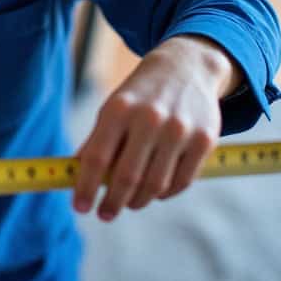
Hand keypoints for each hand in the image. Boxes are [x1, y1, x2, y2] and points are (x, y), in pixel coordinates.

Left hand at [73, 35, 238, 220]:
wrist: (187, 66)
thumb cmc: (141, 94)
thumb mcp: (113, 108)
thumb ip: (96, 142)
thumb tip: (76, 178)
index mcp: (119, 109)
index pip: (97, 158)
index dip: (85, 187)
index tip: (80, 207)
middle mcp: (149, 118)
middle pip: (127, 177)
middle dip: (112, 203)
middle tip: (105, 214)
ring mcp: (179, 130)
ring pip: (155, 185)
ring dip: (139, 201)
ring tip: (130, 202)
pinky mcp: (204, 140)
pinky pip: (182, 182)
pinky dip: (165, 193)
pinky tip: (155, 192)